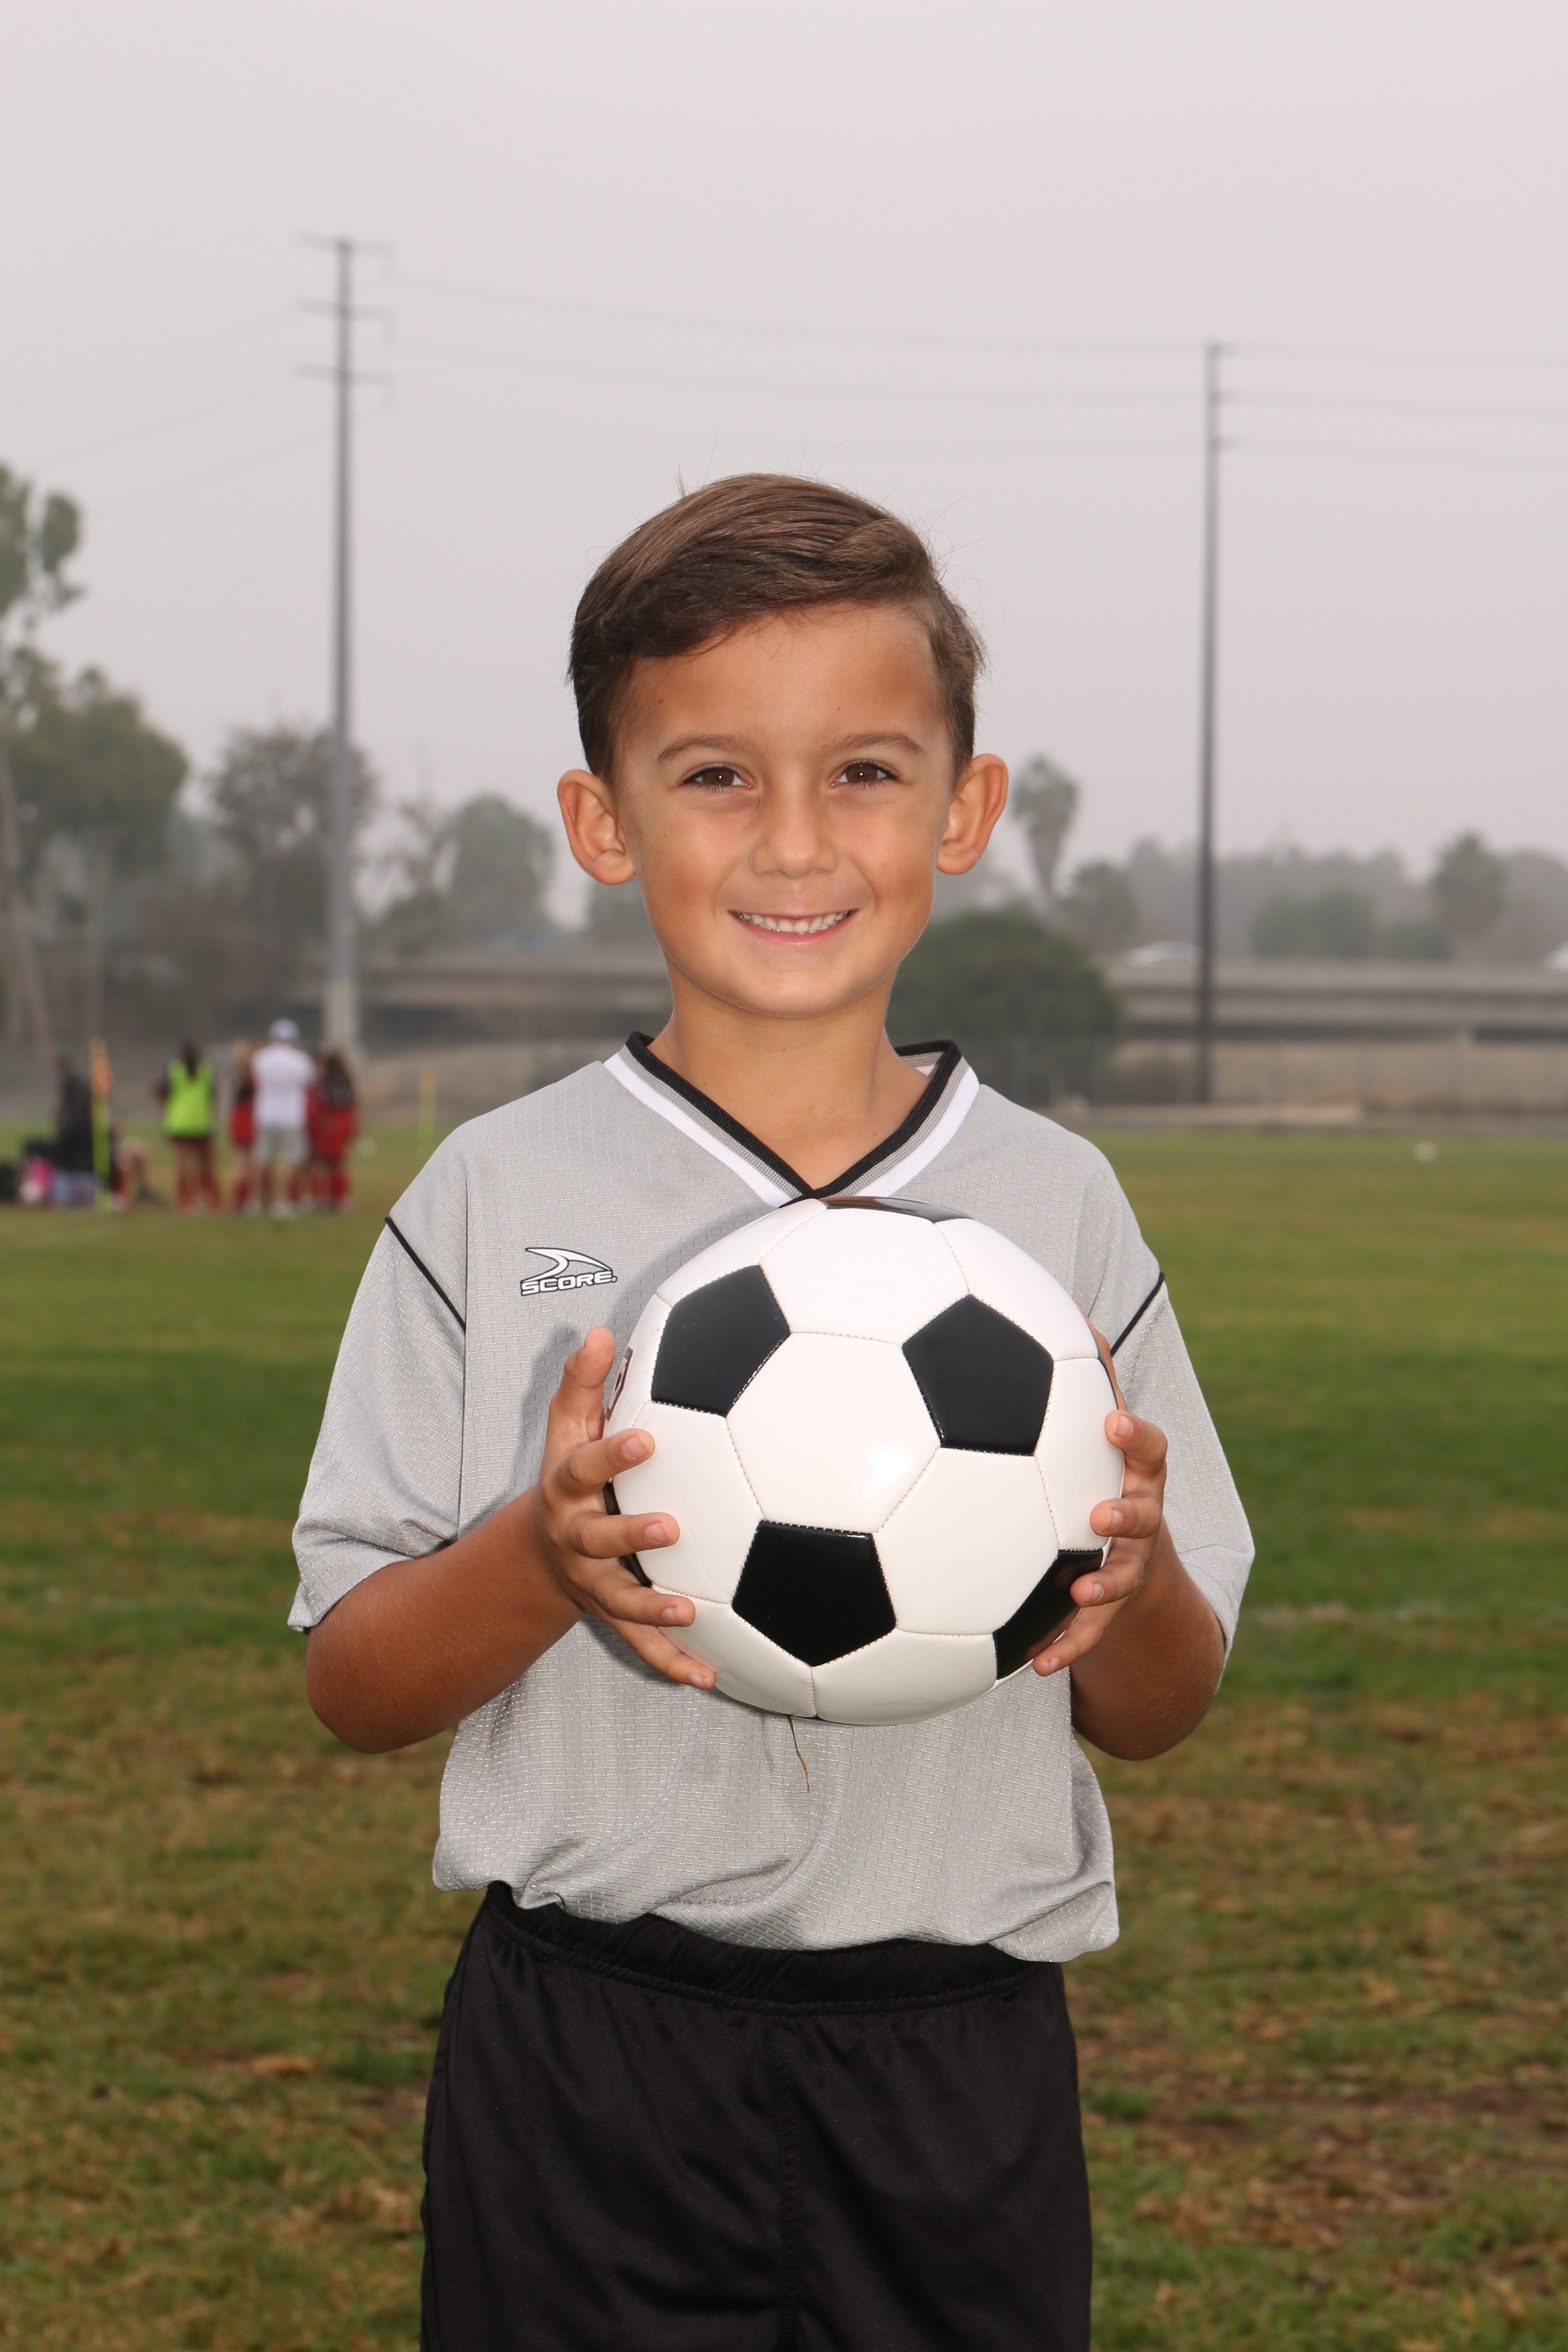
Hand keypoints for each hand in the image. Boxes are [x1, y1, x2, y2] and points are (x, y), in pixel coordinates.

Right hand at [529, 1327, 714, 1689]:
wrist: (542, 1550)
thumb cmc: (571, 1475)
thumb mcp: (567, 1428)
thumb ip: (583, 1383)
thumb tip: (598, 1332)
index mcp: (567, 1489)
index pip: (583, 1468)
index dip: (611, 1456)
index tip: (648, 1438)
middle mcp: (576, 1539)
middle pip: (597, 1541)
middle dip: (629, 1535)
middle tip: (669, 1527)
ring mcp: (594, 1583)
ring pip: (620, 1602)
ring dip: (652, 1612)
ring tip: (690, 1612)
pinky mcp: (613, 1616)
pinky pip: (641, 1646)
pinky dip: (673, 1664)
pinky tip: (711, 1676)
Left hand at [1031, 1330, 1170, 1679]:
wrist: (1128, 1553)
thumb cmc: (1100, 1470)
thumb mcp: (1091, 1424)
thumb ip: (1082, 1373)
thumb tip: (1066, 1306)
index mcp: (1136, 1473)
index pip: (1148, 1448)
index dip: (1134, 1433)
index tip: (1109, 1419)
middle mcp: (1139, 1519)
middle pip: (1143, 1518)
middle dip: (1126, 1517)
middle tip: (1097, 1516)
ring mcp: (1127, 1568)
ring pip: (1120, 1581)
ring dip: (1100, 1590)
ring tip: (1076, 1595)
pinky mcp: (1108, 1610)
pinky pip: (1089, 1634)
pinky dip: (1066, 1647)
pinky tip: (1036, 1665)